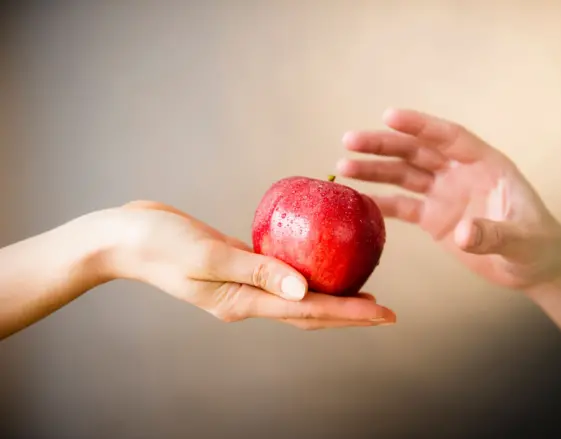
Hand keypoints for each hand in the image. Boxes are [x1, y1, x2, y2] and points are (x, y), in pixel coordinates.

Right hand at [106, 200, 395, 329]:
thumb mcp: (207, 255)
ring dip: (332, 298)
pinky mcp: (239, 267)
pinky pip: (282, 275)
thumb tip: (303, 289)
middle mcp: (247, 299)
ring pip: (298, 297)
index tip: (384, 313)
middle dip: (350, 314)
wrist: (126, 237)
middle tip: (386, 311)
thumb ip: (256, 271)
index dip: (349, 313)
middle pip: (310, 312)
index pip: (307, 311)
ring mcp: (242, 286)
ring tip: (364, 295)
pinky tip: (320, 263)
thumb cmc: (159, 243)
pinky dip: (307, 275)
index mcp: (242, 302)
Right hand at [337, 108, 560, 289]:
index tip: (389, 116)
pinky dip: (380, 201)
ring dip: (375, 169)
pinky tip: (357, 197)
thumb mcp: (522, 241)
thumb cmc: (536, 247)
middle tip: (351, 140)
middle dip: (384, 145)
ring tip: (343, 165)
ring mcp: (444, 194)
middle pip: (416, 152)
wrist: (533, 268)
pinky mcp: (433, 218)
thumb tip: (464, 232)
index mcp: (485, 164)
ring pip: (403, 175)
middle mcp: (459, 173)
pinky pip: (402, 205)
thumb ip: (494, 234)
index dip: (420, 125)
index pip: (448, 137)